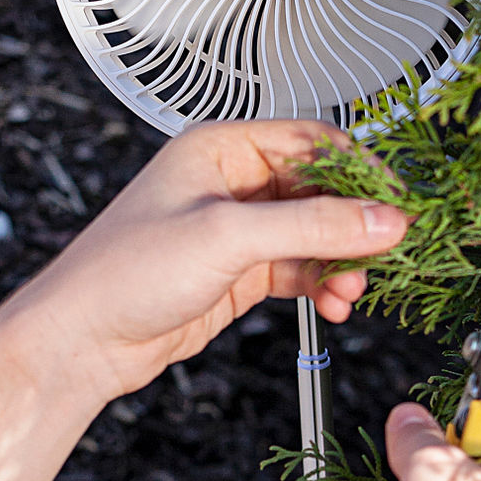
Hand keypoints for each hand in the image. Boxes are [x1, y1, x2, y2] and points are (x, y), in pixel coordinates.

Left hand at [11, 121, 406, 404]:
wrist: (83, 339)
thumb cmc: (124, 272)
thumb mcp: (227, 237)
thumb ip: (312, 226)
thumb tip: (382, 220)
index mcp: (219, 148)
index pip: (312, 141)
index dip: (360, 170)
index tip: (397, 202)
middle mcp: (229, 183)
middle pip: (320, 189)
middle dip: (354, 224)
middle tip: (386, 252)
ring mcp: (235, 230)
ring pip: (313, 234)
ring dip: (340, 260)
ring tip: (352, 288)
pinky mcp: (238, 272)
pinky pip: (298, 268)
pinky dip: (322, 284)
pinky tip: (334, 302)